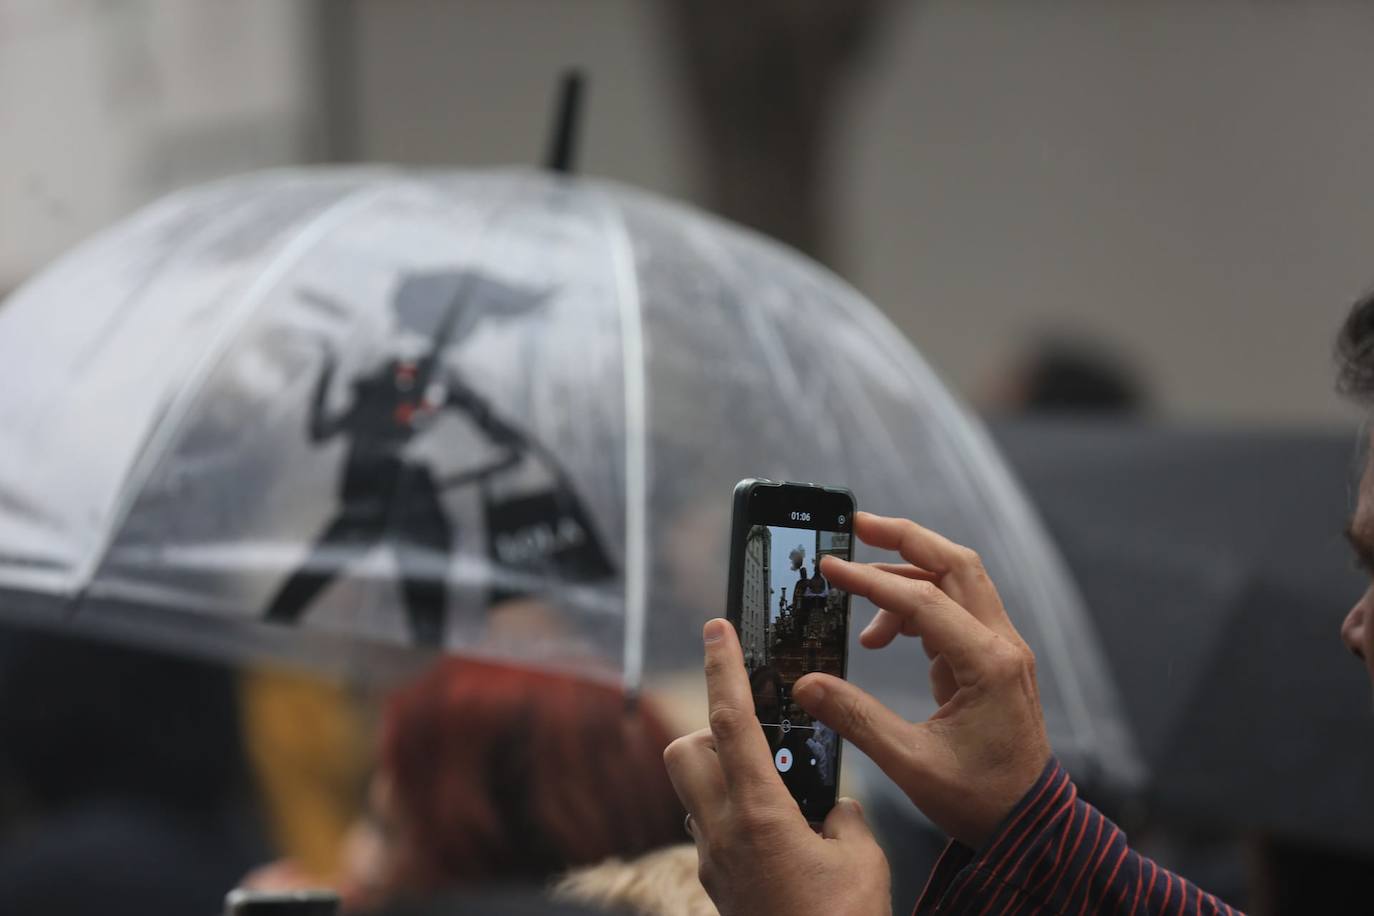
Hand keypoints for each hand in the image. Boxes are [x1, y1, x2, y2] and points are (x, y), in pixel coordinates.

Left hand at [664, 619, 890, 915]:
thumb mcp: (862, 860)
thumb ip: (845, 818)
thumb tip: (834, 812)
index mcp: (759, 815)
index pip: (729, 722)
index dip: (723, 668)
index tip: (716, 628)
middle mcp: (722, 833)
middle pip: (685, 751)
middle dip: (709, 730)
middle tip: (757, 736)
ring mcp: (713, 863)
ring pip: (693, 793)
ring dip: (722, 776)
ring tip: (777, 792)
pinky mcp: (718, 886)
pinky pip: (712, 831)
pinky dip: (736, 816)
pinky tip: (782, 839)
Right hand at [793, 512, 1050, 848]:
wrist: (1030, 824)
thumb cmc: (979, 799)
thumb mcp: (910, 763)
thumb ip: (855, 718)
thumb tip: (806, 684)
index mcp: (987, 665)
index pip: (924, 601)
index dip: (871, 581)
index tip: (830, 568)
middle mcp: (1002, 646)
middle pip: (955, 564)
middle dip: (904, 539)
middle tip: (856, 525)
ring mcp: (1002, 650)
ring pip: (958, 581)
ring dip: (909, 571)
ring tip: (858, 591)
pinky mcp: (993, 660)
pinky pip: (954, 611)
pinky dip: (916, 607)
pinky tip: (883, 636)